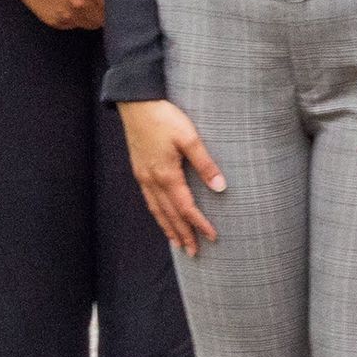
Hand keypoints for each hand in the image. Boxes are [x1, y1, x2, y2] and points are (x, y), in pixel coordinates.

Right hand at [0, 0, 104, 29]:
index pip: (116, 2)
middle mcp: (80, 3)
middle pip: (105, 17)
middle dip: (107, 9)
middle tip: (103, 0)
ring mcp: (66, 14)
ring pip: (91, 24)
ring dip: (93, 16)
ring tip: (88, 3)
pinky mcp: (54, 21)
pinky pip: (74, 25)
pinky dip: (77, 18)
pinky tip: (72, 5)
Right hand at [121, 99, 223, 253]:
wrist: (136, 103)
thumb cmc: (164, 117)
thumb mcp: (189, 138)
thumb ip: (205, 164)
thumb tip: (221, 188)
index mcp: (166, 175)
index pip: (186, 208)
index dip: (199, 224)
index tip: (212, 237)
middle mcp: (152, 181)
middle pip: (170, 215)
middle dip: (183, 234)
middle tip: (194, 252)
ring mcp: (143, 176)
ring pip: (157, 210)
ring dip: (168, 228)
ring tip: (178, 243)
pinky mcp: (139, 170)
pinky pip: (149, 200)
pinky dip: (157, 213)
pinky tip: (162, 216)